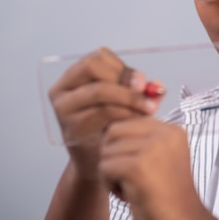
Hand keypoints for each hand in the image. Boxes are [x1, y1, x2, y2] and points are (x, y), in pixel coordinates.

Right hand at [48, 47, 160, 178]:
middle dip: (123, 79)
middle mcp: (62, 90)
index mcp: (74, 76)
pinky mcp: (71, 128)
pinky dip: (124, 113)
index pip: (97, 57)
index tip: (143, 81)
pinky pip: (101, 113)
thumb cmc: (112, 127)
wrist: (100, 162)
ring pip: (99, 90)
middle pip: (92, 67)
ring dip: (129, 97)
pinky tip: (137, 120)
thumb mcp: (126, 101)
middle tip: (145, 92)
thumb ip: (141, 90)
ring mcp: (63, 109)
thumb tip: (156, 85)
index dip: (122, 66)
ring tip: (149, 108)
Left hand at [98, 117, 218, 219]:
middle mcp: (165, 133)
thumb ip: (144, 140)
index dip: (122, 146)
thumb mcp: (162, 158)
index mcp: (173, 130)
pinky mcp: (138, 166)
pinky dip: (109, 185)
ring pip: (106, 151)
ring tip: (132, 187)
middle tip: (130, 178)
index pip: (129, 122)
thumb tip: (109, 130)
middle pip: (113, 132)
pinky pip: (104, 168)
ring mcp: (152, 148)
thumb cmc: (168, 197)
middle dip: (113, 156)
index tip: (137, 168)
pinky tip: (128, 195)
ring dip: (111, 173)